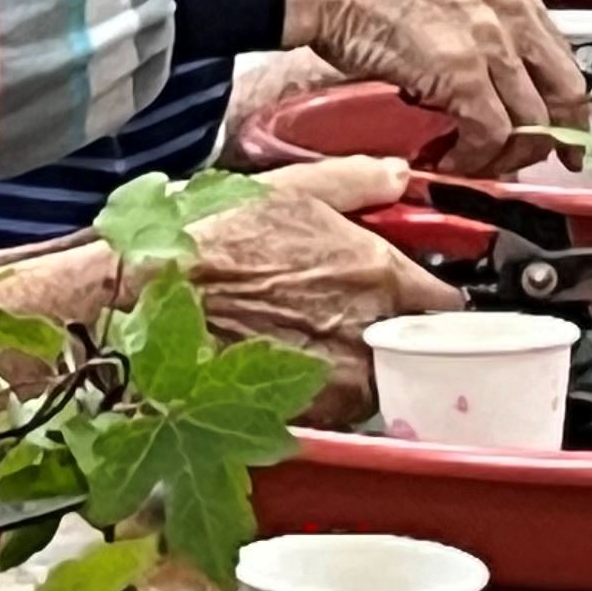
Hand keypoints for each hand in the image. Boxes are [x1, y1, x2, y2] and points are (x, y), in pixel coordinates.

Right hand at [177, 166, 462, 415]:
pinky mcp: (304, 415)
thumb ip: (353, 181)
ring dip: (359, 370)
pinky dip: (322, 398)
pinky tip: (288, 374)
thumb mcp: (284, 189)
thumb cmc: (209, 241)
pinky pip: (336, 413)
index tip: (411, 299)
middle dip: (396, 336)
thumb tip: (396, 175)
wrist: (145, 299)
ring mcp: (340, 379)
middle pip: (414, 347)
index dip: (428, 300)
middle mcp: (371, 329)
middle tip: (354, 322)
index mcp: (380, 273)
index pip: (446, 301)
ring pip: (377, 383)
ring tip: (314, 349)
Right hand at [274, 0, 587, 170]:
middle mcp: (511, 11)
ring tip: (478, 165)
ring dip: (507, 154)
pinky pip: (489, 131)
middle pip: (564, 91)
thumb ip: (471, 20)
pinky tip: (451, 161)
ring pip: (532, 120)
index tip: (562, 127)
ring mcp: (490, 41)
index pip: (562, 55)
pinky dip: (475, 157)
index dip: (565, 102)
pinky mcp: (461, 72)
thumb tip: (473, 69)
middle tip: (547, 162)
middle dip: (557, 137)